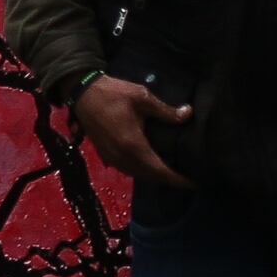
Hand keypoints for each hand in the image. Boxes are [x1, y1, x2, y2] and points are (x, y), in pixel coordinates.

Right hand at [72, 75, 192, 191]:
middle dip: (168, 180)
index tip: (194, 182)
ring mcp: (112, 158)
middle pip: (150, 177)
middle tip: (186, 177)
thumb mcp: (142, 98)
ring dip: (154, 176)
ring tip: (170, 171)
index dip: (177, 179)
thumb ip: (165, 111)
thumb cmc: (113, 93)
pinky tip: (149, 163)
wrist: (83, 93)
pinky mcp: (105, 155)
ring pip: (138, 175)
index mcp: (134, 146)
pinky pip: (127, 170)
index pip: (160, 171)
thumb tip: (189, 114)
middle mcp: (123, 158)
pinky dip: (140, 171)